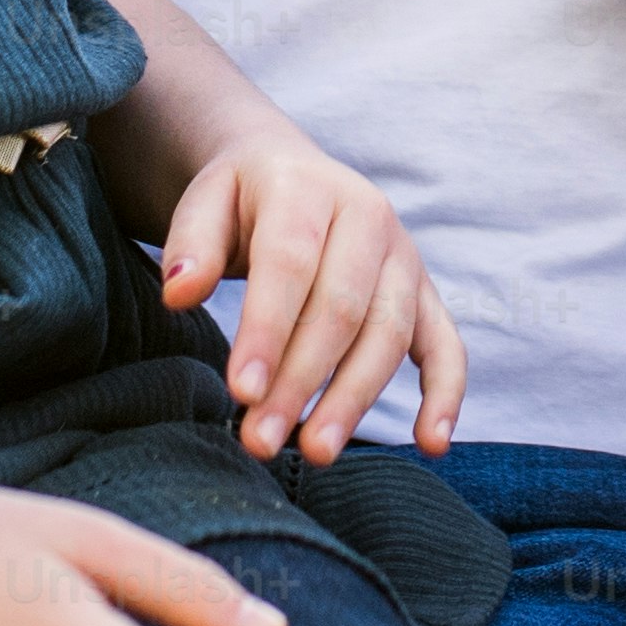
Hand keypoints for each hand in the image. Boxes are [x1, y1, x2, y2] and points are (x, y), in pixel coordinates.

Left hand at [155, 128, 465, 465]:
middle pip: (341, 308)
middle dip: (300, 381)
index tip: (241, 392)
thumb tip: (179, 292)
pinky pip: (447, 344)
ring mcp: (404, 257)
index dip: (267, 330)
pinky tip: (430, 443)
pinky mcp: (425, 293)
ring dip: (353, 400)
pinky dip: (446, 393)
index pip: (291, 263)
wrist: (292, 171)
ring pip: (388, 334)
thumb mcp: (205, 200)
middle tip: (259, 441)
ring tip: (314, 453)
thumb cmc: (242, 201)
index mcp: (309, 188)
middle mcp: (369, 215)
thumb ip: (191, 244)